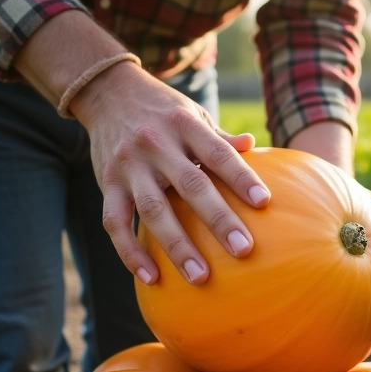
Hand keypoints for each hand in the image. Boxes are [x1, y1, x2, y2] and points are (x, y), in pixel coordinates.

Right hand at [71, 61, 268, 285]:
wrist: (107, 92)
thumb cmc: (163, 111)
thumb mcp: (193, 114)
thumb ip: (218, 137)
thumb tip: (253, 144)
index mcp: (184, 125)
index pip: (217, 153)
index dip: (240, 177)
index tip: (264, 202)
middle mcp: (155, 144)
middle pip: (190, 185)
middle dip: (218, 219)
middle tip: (243, 250)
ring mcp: (128, 166)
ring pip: (153, 210)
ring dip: (177, 246)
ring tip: (201, 278)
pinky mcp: (106, 184)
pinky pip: (115, 224)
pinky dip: (131, 253)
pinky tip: (152, 279)